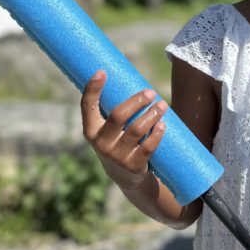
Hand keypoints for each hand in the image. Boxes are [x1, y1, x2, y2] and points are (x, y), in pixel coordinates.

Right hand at [80, 70, 167, 190]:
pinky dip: (156, 134)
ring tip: (162, 105)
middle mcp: (101, 143)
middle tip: (151, 92)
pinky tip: (162, 124)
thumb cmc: (119, 142)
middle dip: (136, 101)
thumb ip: (115, 110)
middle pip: (118, 115)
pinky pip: (147, 147)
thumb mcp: (109, 130)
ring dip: (151, 114)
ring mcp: (117, 156)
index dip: (92, 89)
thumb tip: (131, 78)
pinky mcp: (133, 165)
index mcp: (91, 130)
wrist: (126, 177)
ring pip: (136, 129)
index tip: (102, 71)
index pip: (87, 106)